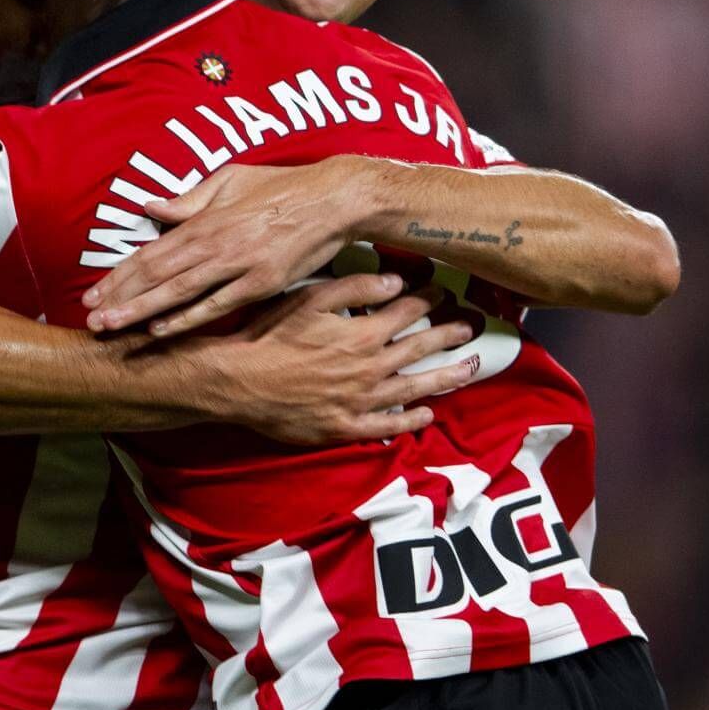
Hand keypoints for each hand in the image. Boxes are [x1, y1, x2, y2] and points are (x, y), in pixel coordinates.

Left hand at [84, 160, 365, 337]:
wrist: (333, 200)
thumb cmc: (282, 187)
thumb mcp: (231, 181)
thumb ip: (190, 200)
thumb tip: (151, 207)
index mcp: (205, 220)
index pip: (152, 251)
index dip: (120, 274)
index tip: (93, 292)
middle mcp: (215, 243)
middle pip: (156, 274)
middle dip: (119, 297)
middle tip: (90, 319)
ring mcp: (238, 265)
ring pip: (179, 291)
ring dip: (140, 311)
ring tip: (111, 328)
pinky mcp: (262, 283)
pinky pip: (217, 305)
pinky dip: (187, 318)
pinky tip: (160, 331)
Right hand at [175, 271, 475, 444]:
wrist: (238, 382)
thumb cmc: (269, 335)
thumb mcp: (310, 299)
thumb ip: (356, 288)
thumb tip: (397, 282)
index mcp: (362, 334)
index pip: (406, 312)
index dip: (429, 299)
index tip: (444, 292)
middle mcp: (369, 368)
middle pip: (419, 348)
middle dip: (448, 335)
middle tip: (471, 327)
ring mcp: (360, 401)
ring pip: (413, 388)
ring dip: (445, 377)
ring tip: (471, 369)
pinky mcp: (345, 427)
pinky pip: (386, 426)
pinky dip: (410, 421)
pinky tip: (427, 415)